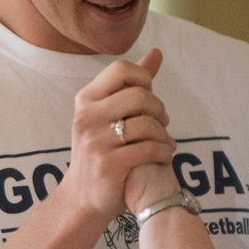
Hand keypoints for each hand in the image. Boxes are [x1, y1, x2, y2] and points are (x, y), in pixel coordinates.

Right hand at [61, 49, 175, 218]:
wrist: (83, 196)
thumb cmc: (101, 150)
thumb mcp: (109, 113)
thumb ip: (132, 84)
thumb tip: (157, 52)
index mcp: (86, 99)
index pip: (121, 69)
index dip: (144, 79)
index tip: (148, 98)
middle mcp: (86, 116)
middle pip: (139, 95)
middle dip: (159, 109)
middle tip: (162, 123)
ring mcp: (95, 140)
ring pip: (147, 123)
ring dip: (164, 134)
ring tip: (165, 141)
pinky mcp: (108, 164)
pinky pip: (149, 148)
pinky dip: (164, 151)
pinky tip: (164, 155)